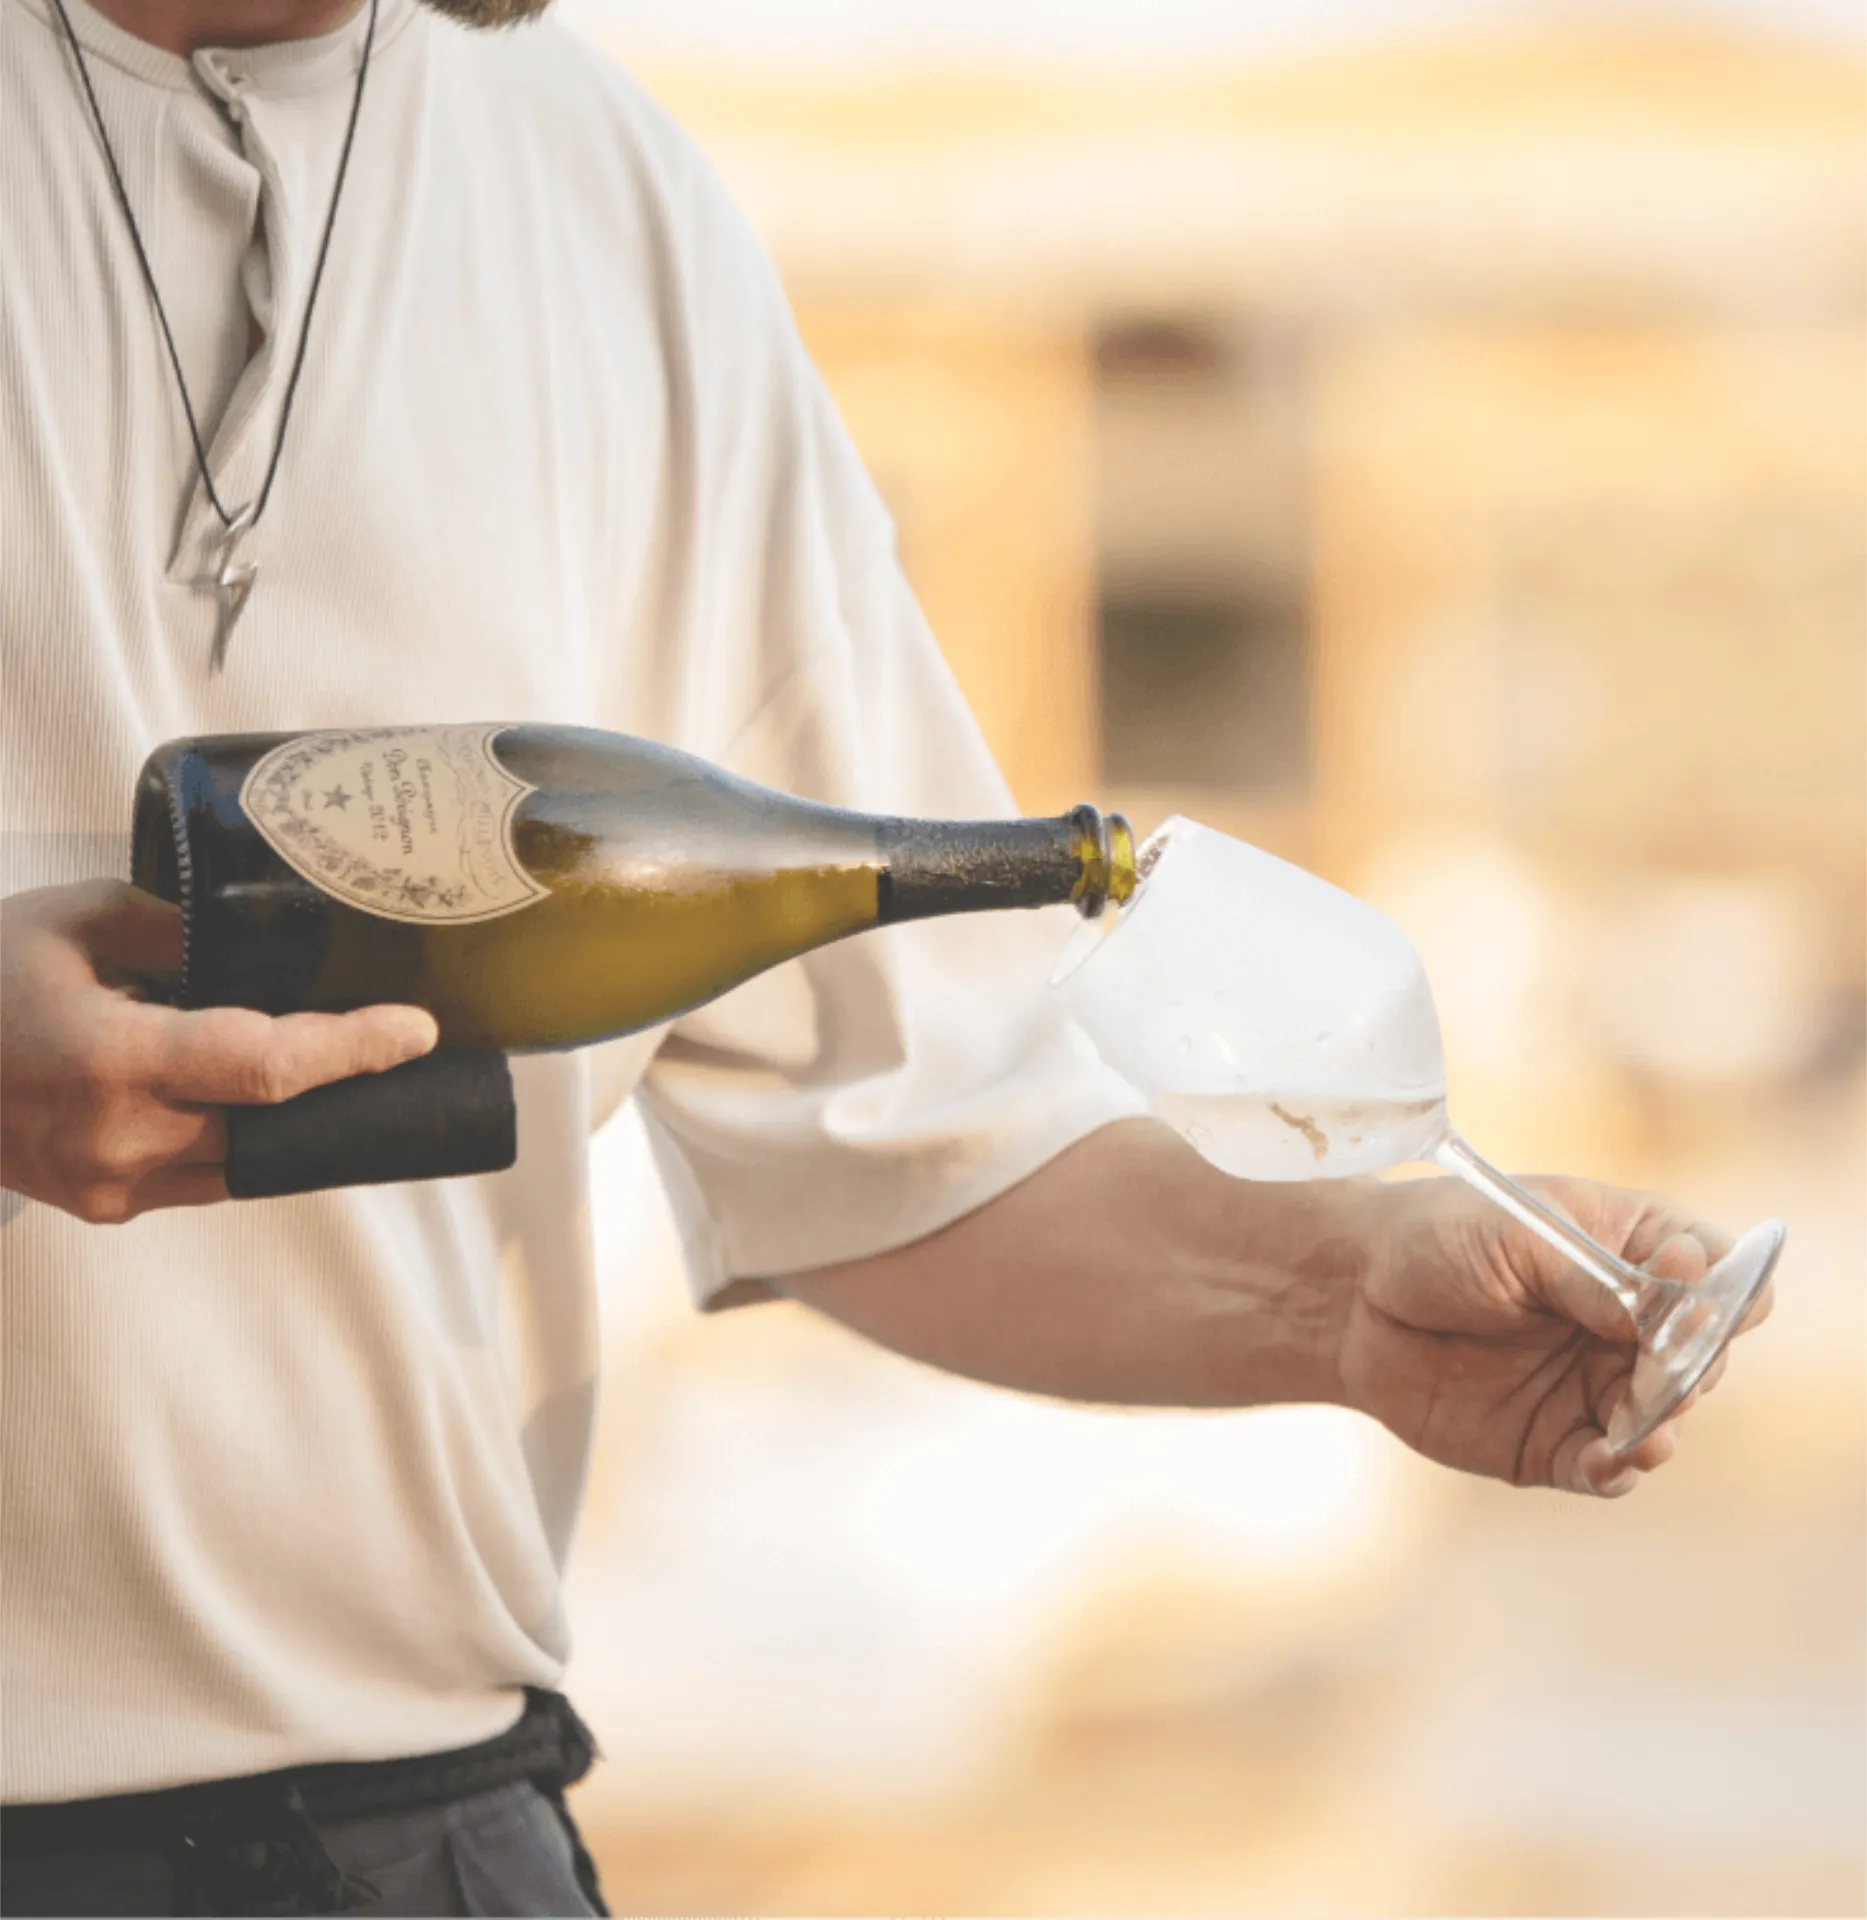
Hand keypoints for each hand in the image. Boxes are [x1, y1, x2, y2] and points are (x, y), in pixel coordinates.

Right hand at [2, 880, 436, 1222]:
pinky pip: (209, 1176)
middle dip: (343, 1085)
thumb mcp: (68, 919)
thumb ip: (170, 928)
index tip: (417, 1030)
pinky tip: (264, 1099)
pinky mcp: (106, 1207)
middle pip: (276, 1122)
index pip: (270, 1067)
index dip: (356, 1049)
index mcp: (113, 1060)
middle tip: (394, 1040)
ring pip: (251, 1160)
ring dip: (296, 1119)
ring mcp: (113, 1185)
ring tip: (340, 1066)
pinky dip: (244, 1136)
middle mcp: (122, 1138)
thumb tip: (248, 943)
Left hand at [1342, 1173, 1773, 1496]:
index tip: (1698, 1305)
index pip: (1718, 1272)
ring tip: (1646, 1431)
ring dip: (1662, 1425)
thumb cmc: (1435, 1238)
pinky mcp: (1556, 1441)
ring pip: (1662, 1417)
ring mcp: (1596, 1384)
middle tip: (1666, 1374)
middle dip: (1691, 1368)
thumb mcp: (1516, 1236)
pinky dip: (1620, 1469)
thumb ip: (1595, 1277)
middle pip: (1702, 1356)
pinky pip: (1608, 1468)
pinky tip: (1614, 1461)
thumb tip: (1685, 1305)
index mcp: (1635, 1249)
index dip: (1723, 1292)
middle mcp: (1631, 1324)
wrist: (1349, 1294)